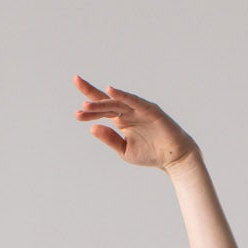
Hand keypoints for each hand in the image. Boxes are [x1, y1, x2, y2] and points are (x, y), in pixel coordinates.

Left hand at [73, 75, 197, 171]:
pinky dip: (123, 96)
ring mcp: (139, 109)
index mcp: (122, 120)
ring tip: (86, 105)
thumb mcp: (124, 150)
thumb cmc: (150, 153)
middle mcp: (129, 112)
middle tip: (77, 89)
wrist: (172, 158)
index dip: (89, 105)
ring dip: (102, 103)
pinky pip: (134, 101)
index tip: (75, 109)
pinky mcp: (150, 109)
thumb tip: (92, 128)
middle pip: (106, 102)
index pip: (102, 109)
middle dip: (91, 97)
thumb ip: (109, 138)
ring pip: (117, 103)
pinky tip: (111, 91)